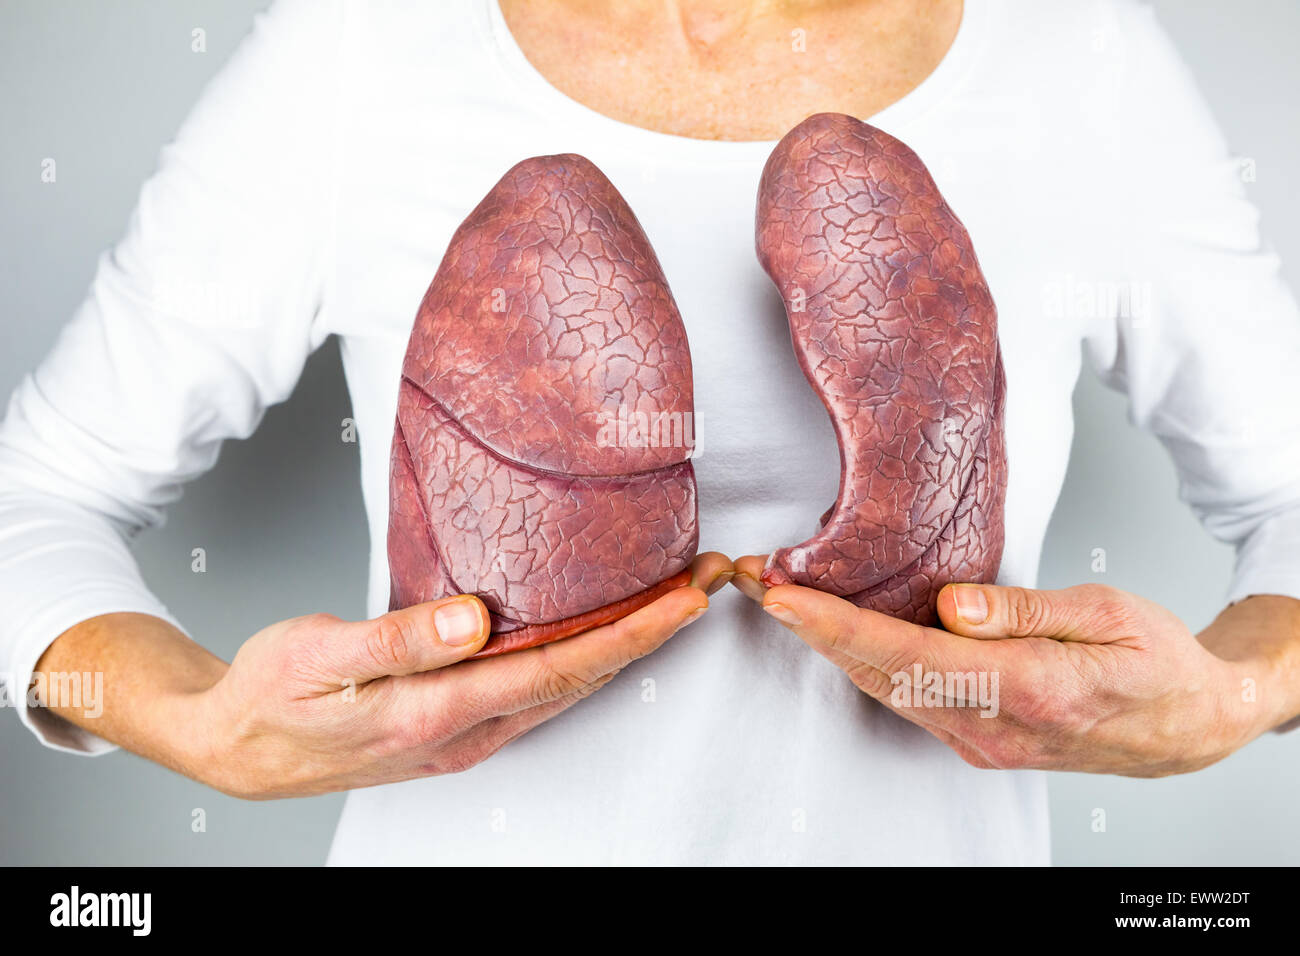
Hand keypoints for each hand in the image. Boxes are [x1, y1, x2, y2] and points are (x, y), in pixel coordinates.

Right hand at [188, 552, 731, 797]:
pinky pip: (539, 693)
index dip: (632, 632)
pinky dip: (584, 659)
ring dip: (627, 643)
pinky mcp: (457, 727)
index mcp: (438, 711)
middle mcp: (467, 731)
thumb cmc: (271, 695)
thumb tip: (474, 619)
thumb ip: (401, 638)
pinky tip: (599, 633)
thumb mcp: (319, 656)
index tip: (687, 596)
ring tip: (675, 598)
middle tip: (709, 579)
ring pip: (568, 689)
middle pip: (583, 678)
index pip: (560, 668)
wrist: (237, 746)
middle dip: (654, 631)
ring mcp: (466, 735)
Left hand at [732, 555, 1296, 775]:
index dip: (839, 628)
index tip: (783, 599)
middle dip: (808, 628)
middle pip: (881, 675)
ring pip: (885, 690)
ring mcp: (982, 740)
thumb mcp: (1106, 613)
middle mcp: (995, 726)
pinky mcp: (976, 739)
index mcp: (1032, 688)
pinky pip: (905, 699)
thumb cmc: (1156, 660)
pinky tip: (832, 631)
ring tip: (775, 596)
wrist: (1186, 725)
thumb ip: (1022, 610)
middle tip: (751, 579)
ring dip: (825, 645)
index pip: (912, 655)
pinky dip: (861, 663)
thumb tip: (950, 604)